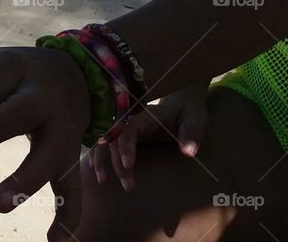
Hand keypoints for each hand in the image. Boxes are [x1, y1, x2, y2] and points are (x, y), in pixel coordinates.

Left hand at [0, 47, 89, 241]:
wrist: (73, 73)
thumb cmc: (13, 72)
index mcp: (13, 67)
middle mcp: (42, 95)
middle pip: (18, 112)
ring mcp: (62, 126)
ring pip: (50, 153)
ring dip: (26, 180)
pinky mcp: (71, 153)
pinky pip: (71, 185)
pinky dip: (67, 214)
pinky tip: (55, 241)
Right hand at [88, 83, 207, 190]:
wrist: (181, 102)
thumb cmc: (188, 112)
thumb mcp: (195, 121)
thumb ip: (191, 135)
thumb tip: (188, 152)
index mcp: (145, 116)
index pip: (128, 130)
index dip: (125, 147)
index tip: (129, 165)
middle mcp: (130, 121)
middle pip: (113, 140)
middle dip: (114, 162)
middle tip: (127, 185)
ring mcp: (126, 127)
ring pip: (106, 142)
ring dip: (102, 160)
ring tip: (102, 181)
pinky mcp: (125, 133)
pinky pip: (106, 142)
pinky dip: (98, 154)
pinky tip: (92, 167)